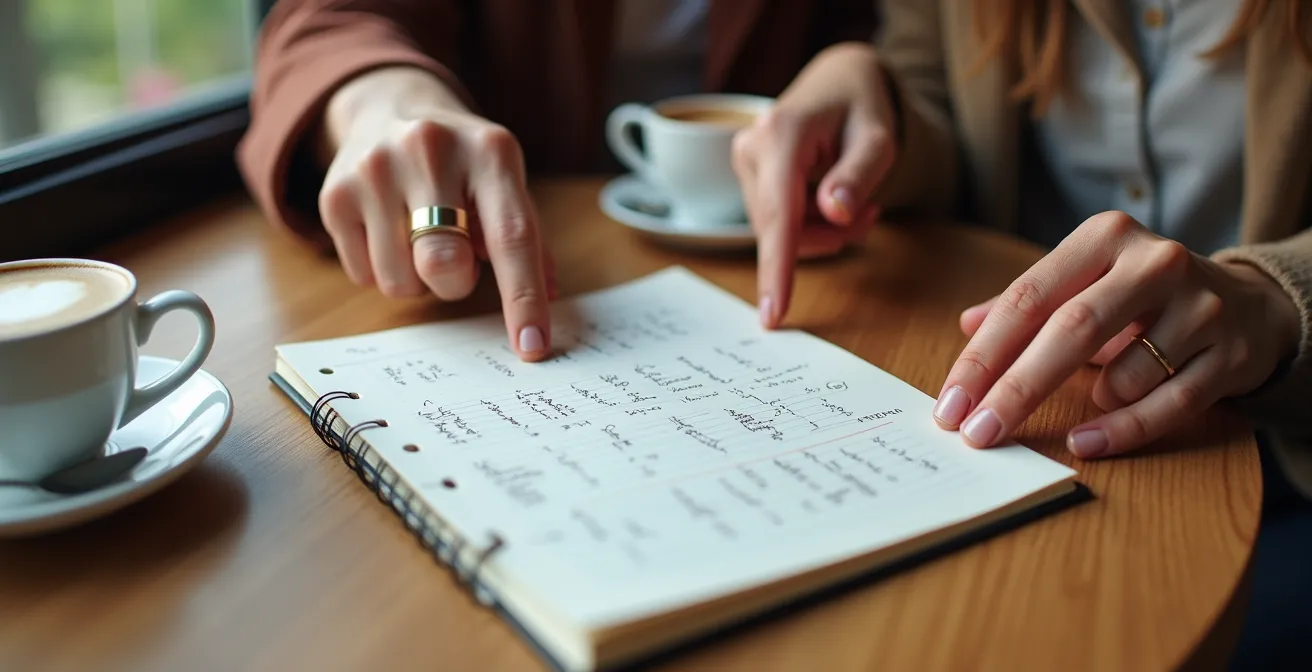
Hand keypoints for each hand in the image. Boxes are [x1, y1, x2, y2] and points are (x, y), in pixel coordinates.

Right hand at [317, 66, 554, 361]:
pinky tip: (387, 232)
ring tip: (418, 239)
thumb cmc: (461, 163)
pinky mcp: (335, 193)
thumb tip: (548, 298)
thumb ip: (529, 239)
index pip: (512, 236)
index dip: (523, 297)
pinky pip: (364, 277)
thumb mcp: (504, 181)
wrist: (387, 108)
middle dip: (454, 284)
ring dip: (417, 280)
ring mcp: (375, 169)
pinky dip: (383, 271)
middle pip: (444, 264)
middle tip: (456, 263)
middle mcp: (430, 150)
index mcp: (489, 151)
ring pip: (400, 281)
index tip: (532, 345)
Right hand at [732, 42, 897, 327]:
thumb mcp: (879, 138)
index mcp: (781, 135)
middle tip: (870, 216)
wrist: (839, 81)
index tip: (773, 314)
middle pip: (782, 230)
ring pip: (779, 232)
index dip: (777, 268)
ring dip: (822, 232)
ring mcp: (744, 163)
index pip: (779, 215)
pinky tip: (832, 201)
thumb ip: (859, 176)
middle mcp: (751, 149)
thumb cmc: (862, 107)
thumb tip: (834, 212)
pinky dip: (809, 224)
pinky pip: (777, 223)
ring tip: (856, 204)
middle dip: (828, 237)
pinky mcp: (748, 177)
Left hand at [933, 211, 1301, 457]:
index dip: (984, 356)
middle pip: (1071, 330)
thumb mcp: (1084, 283)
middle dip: (1016, 389)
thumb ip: (1026, 302)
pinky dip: (1122, 430)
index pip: (1027, 299)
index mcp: (1105, 238)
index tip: (951, 404)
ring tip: (1086, 404)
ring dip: (1090, 400)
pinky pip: (1168, 404)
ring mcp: (1201, 306)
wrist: (1249, 305)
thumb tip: (967, 325)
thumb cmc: (1141, 299)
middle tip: (977, 433)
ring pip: (1123, 374)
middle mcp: (1155, 262)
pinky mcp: (1232, 353)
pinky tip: (1085, 442)